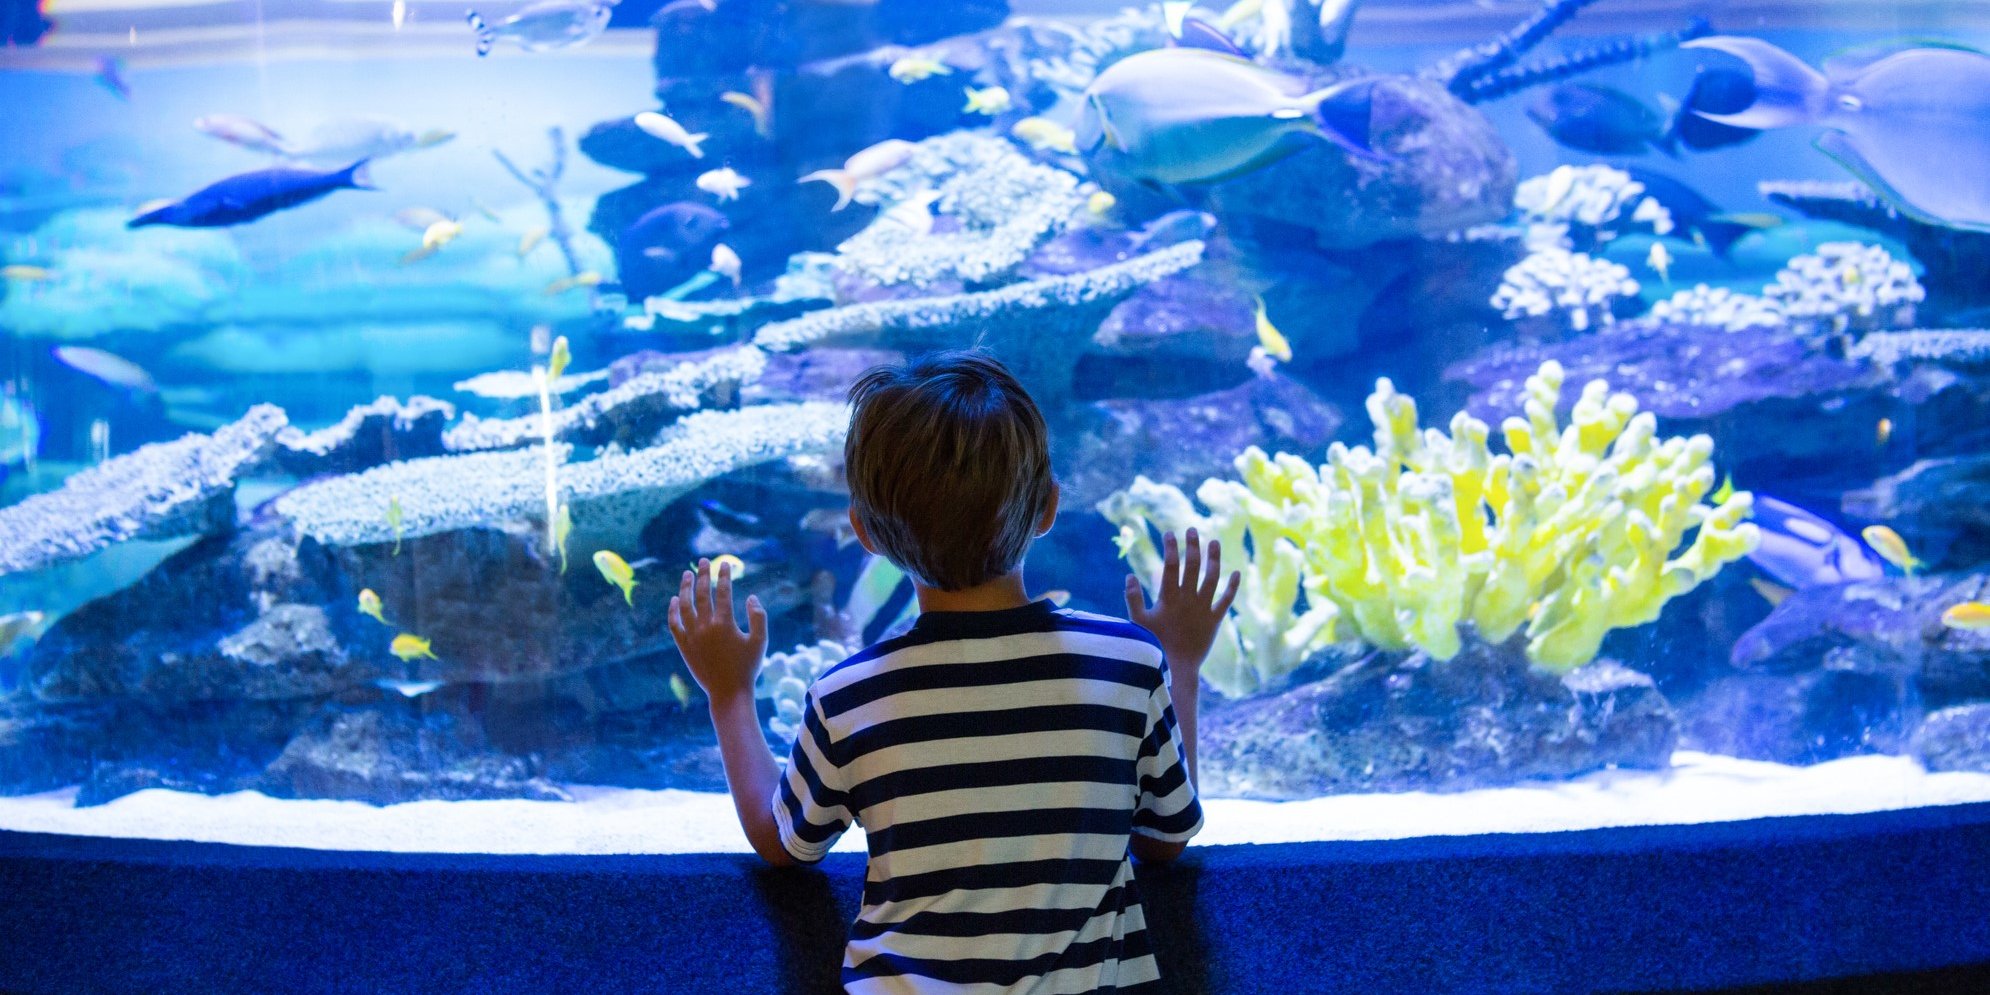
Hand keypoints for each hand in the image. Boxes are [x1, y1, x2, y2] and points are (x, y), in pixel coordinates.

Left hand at [667, 557, 767, 705]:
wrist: (728, 692)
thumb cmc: (748, 667)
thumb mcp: (760, 641)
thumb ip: (759, 616)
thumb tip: (750, 597)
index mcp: (725, 623)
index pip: (723, 591)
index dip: (724, 576)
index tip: (725, 564)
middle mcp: (706, 626)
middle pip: (702, 593)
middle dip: (703, 574)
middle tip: (703, 561)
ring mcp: (692, 636)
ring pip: (685, 605)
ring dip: (685, 587)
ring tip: (686, 574)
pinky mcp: (684, 646)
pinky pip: (674, 624)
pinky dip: (673, 610)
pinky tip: (675, 600)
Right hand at [1124, 528, 1239, 684]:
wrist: (1177, 668)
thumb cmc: (1154, 645)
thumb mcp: (1138, 622)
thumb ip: (1133, 598)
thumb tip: (1129, 575)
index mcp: (1169, 598)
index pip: (1171, 566)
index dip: (1171, 548)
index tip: (1169, 533)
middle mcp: (1188, 599)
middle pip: (1192, 566)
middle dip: (1192, 546)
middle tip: (1192, 530)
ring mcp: (1203, 608)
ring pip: (1212, 578)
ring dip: (1214, 559)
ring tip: (1214, 542)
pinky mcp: (1215, 620)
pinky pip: (1226, 600)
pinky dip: (1232, 587)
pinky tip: (1236, 572)